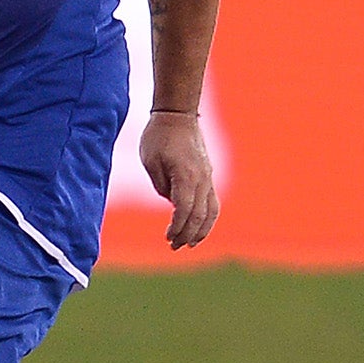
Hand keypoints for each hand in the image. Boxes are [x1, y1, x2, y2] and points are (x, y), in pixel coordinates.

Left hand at [139, 111, 218, 248]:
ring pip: (212, 211)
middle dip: (187, 234)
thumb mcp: (150, 161)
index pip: (185, 210)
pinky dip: (208, 218)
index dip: (177, 227)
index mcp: (186, 175)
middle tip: (174, 246)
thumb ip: (161, 186)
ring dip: (201, 230)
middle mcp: (202, 179)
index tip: (167, 237)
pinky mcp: (208, 176)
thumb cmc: (158, 137)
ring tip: (189, 244)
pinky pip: (213, 202)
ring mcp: (208, 177)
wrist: (178, 115)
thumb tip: (172, 203)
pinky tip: (200, 228)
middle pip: (199, 215)